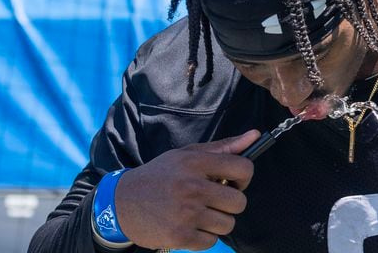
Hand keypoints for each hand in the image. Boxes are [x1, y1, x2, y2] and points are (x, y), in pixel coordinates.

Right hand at [113, 130, 260, 250]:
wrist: (122, 203)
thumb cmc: (160, 176)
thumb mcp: (187, 154)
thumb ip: (223, 147)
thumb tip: (255, 135)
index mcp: (195, 162)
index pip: (243, 168)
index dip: (244, 177)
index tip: (232, 181)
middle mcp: (192, 187)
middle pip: (239, 202)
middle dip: (230, 203)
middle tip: (214, 200)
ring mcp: (186, 214)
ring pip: (228, 224)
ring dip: (218, 221)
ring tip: (200, 213)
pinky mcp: (179, 236)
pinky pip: (211, 241)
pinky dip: (204, 236)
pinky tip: (190, 226)